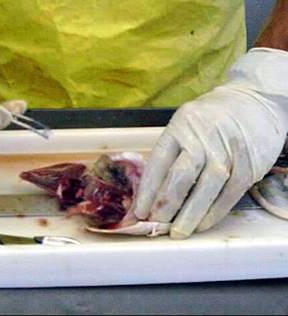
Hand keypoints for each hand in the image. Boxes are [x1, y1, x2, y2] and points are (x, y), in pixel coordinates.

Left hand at [132, 48, 287, 238]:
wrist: (255, 102)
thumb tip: (154, 193)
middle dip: (165, 206)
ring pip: (204, 188)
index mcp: (180, 127)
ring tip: (177, 232)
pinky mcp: (248, 164)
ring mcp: (227, 151)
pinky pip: (228, 194)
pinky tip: (201, 224)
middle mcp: (202, 137)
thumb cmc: (212, 119)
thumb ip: (172, 153)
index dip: (147, 191)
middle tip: (155, 225)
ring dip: (188, 215)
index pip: (158, 163)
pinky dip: (213, 213)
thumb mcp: (186, 125)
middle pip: (179, 176)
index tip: (139, 212)